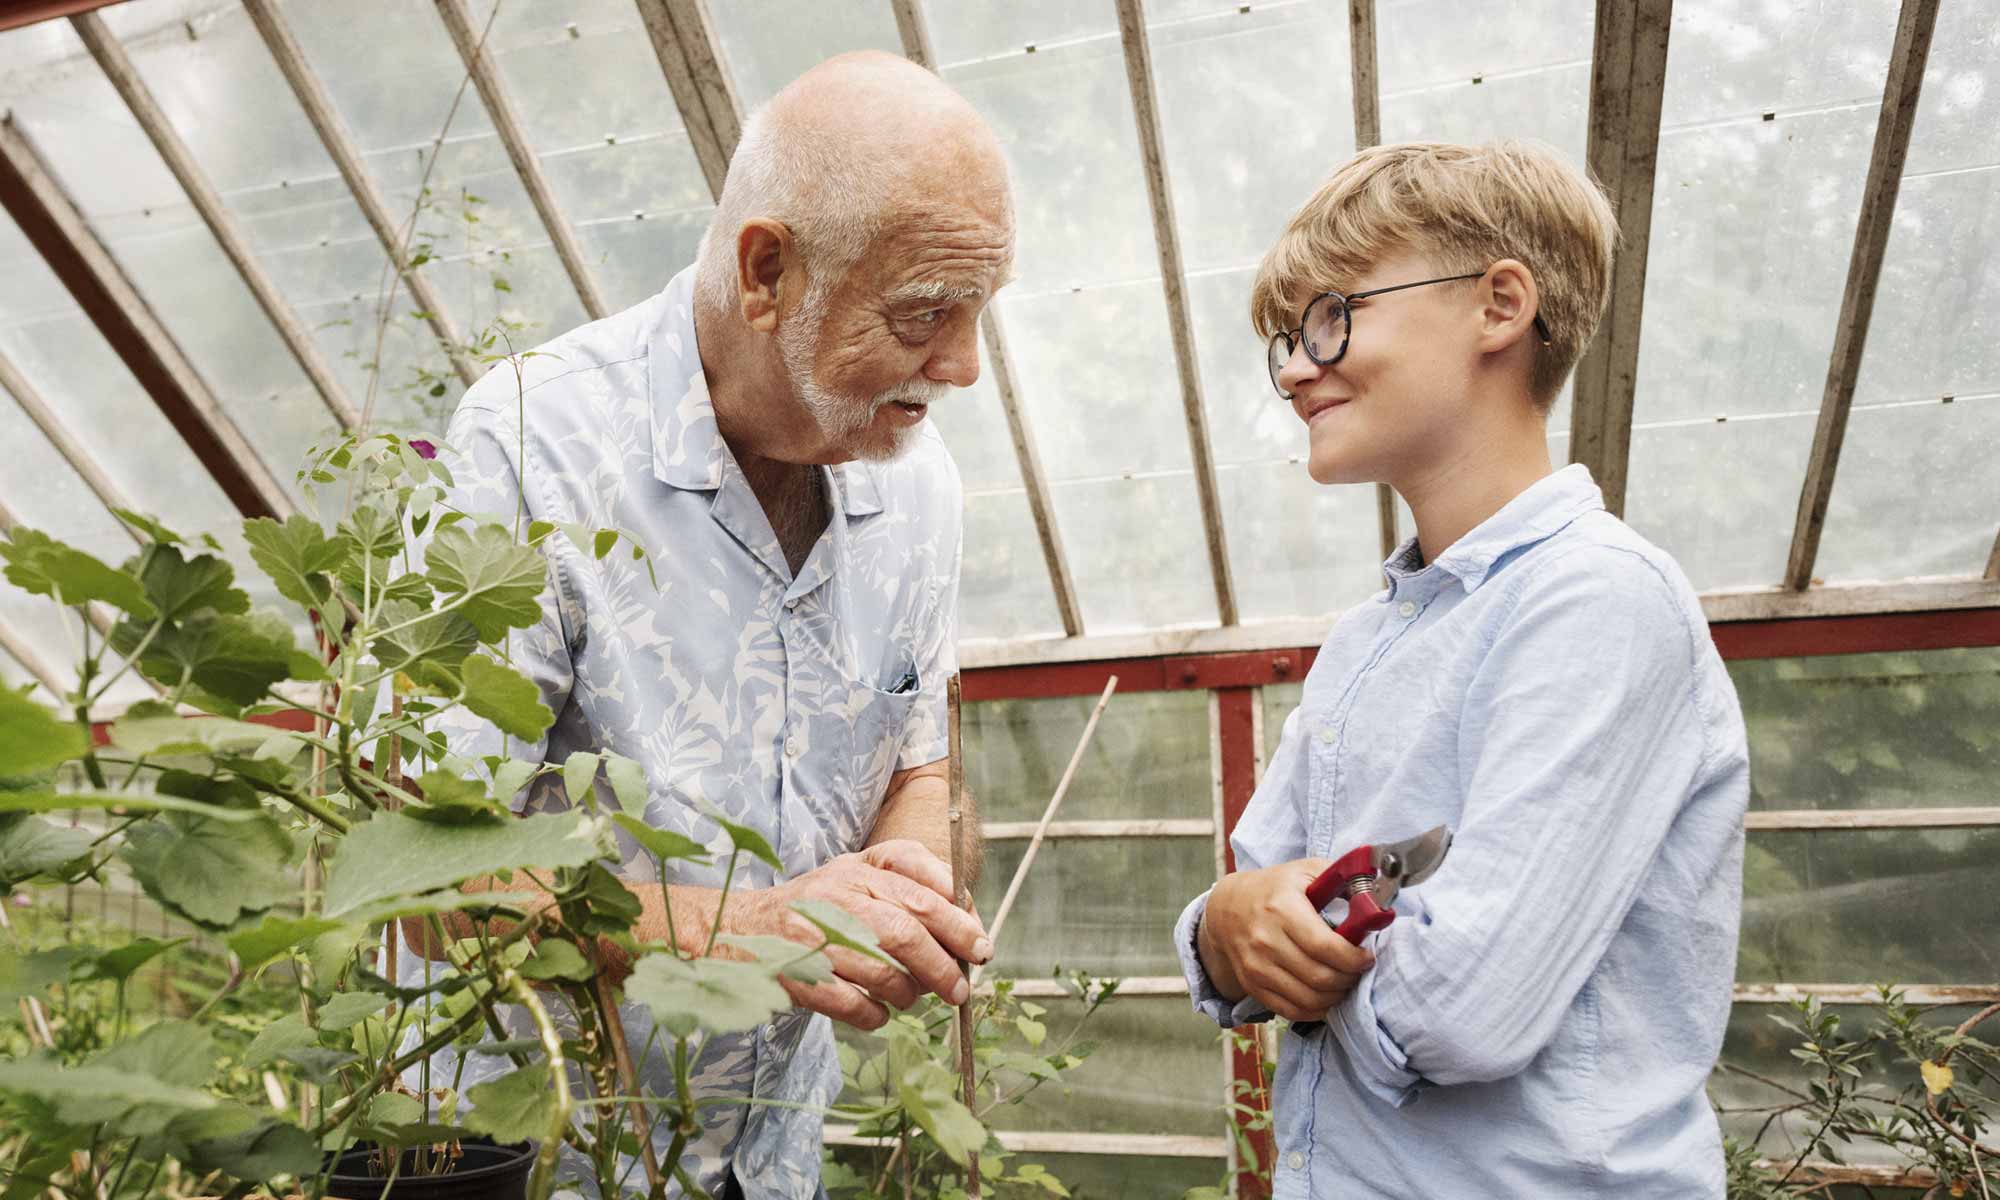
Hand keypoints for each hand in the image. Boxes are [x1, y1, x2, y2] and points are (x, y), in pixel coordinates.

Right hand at [735, 839, 991, 1030]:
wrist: (736, 929)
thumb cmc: (812, 904)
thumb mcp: (855, 872)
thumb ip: (907, 876)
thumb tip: (965, 911)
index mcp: (856, 870)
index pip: (919, 888)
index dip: (958, 919)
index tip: (981, 945)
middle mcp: (836, 898)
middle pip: (906, 931)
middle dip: (944, 964)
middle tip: (960, 989)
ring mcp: (814, 938)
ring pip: (882, 971)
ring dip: (909, 993)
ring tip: (913, 999)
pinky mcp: (798, 978)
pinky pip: (851, 1005)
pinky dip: (874, 1015)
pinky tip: (878, 1013)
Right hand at [1199, 858, 1375, 1022]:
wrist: (1227, 908)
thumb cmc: (1275, 888)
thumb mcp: (1307, 871)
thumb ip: (1344, 880)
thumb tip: (1377, 903)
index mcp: (1282, 908)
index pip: (1325, 947)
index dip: (1353, 959)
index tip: (1366, 957)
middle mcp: (1265, 940)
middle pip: (1319, 977)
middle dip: (1348, 979)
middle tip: (1357, 971)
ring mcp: (1256, 966)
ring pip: (1307, 999)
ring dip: (1335, 997)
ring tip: (1344, 983)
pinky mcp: (1252, 985)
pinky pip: (1290, 1010)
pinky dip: (1314, 1010)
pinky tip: (1325, 996)